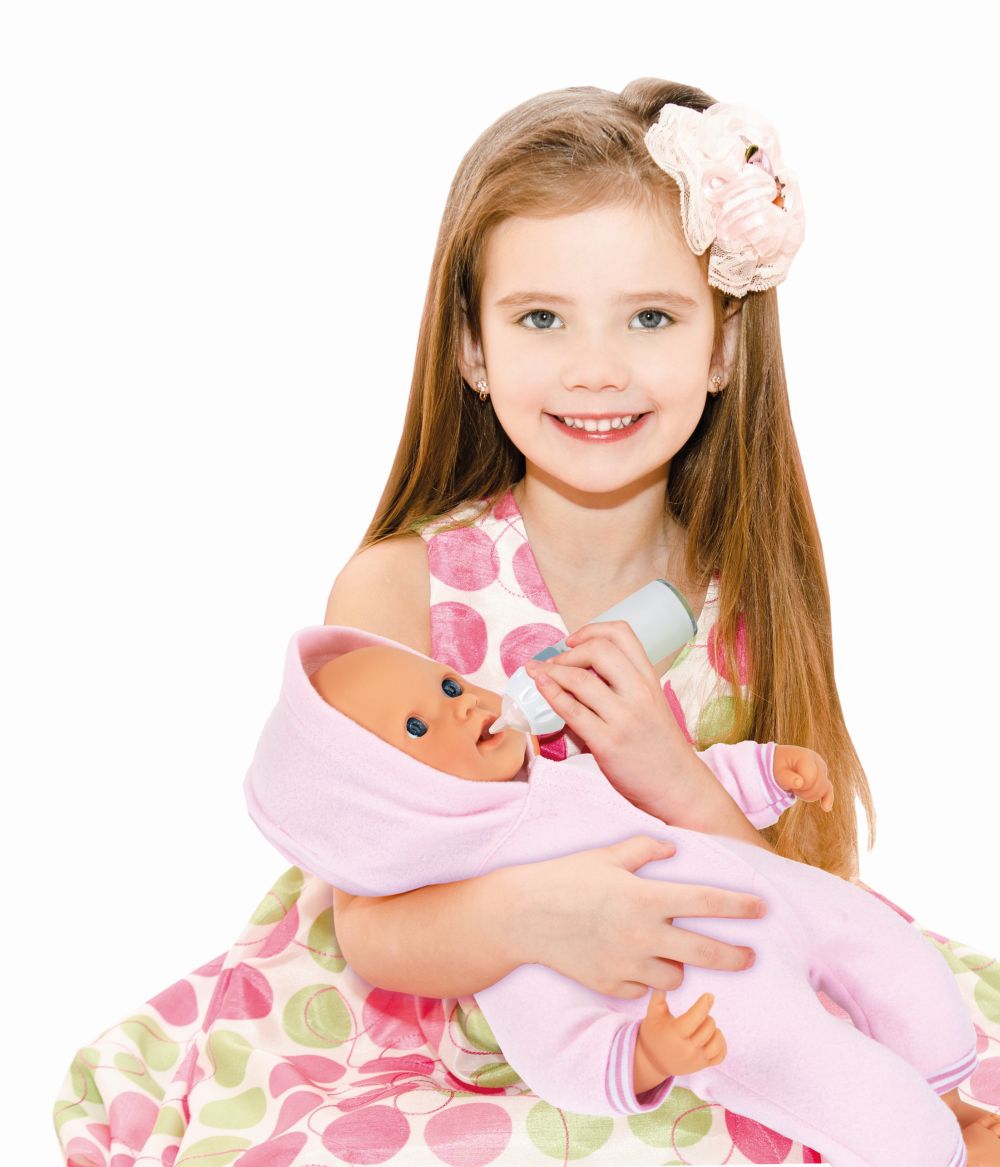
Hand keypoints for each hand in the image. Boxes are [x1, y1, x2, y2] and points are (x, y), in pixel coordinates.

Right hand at [523, 835, 763, 997]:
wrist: (521, 916)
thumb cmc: (564, 878)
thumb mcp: (606, 855)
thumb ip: (644, 849)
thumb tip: (672, 848)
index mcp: (646, 898)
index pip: (706, 903)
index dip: (739, 907)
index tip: (761, 908)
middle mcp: (643, 935)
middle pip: (706, 953)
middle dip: (736, 957)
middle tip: (750, 956)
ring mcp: (627, 964)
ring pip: (675, 978)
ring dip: (679, 967)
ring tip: (675, 956)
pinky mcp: (610, 985)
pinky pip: (642, 989)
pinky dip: (645, 979)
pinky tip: (638, 966)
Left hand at [524, 621, 698, 814]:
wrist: (678, 787)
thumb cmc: (659, 747)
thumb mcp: (650, 705)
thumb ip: (623, 686)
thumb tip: (576, 673)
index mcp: (649, 679)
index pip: (622, 634)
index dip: (591, 630)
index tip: (572, 640)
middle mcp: (639, 693)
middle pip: (598, 650)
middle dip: (568, 651)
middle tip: (554, 663)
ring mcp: (624, 718)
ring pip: (580, 680)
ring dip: (551, 671)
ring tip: (537, 673)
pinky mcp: (607, 743)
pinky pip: (571, 711)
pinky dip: (551, 694)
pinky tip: (541, 687)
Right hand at [634, 991, 726, 1091]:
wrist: (652, 1062)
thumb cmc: (653, 1034)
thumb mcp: (652, 1015)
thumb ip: (658, 998)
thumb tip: (662, 983)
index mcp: (675, 1034)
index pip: (694, 1019)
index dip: (703, 1005)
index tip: (709, 995)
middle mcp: (687, 1049)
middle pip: (708, 1028)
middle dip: (706, 1016)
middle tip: (699, 1013)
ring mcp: (696, 1060)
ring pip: (717, 1043)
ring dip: (715, 1031)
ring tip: (706, 1025)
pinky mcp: (702, 1066)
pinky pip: (720, 1056)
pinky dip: (722, 1044)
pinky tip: (714, 1036)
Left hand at [773, 745, 833, 810]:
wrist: (782, 762)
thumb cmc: (779, 766)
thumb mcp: (779, 771)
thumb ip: (787, 778)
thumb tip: (799, 783)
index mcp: (806, 757)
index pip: (810, 778)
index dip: (800, 786)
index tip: (789, 783)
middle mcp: (817, 762)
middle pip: (819, 784)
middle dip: (805, 791)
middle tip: (792, 787)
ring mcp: (822, 770)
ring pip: (823, 789)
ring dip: (809, 795)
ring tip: (797, 788)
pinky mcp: (823, 778)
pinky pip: (828, 789)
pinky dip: (827, 799)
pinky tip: (826, 808)